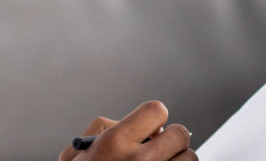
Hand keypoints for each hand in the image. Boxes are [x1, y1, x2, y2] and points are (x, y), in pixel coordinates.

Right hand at [58, 100, 195, 160]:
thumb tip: (142, 129)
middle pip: (180, 134)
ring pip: (190, 159)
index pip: (156, 111)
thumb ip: (104, 130)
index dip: (154, 119)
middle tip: (161, 148)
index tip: (150, 129)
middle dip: (172, 140)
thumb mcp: (75, 156)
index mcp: (114, 143)